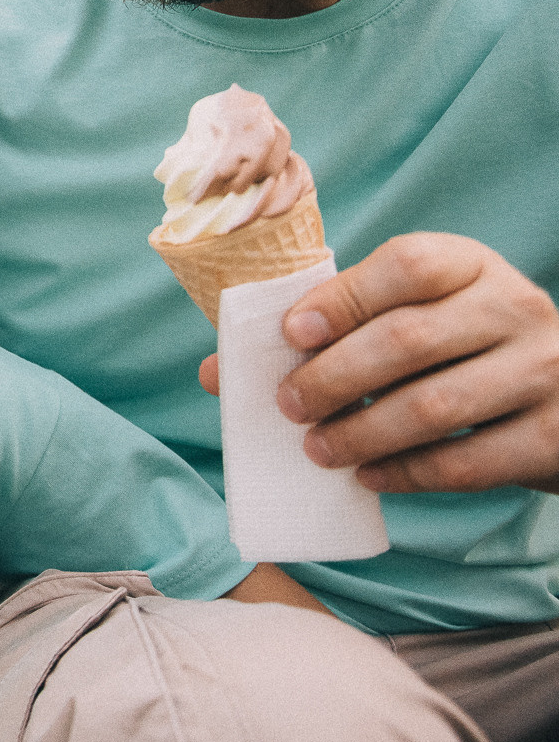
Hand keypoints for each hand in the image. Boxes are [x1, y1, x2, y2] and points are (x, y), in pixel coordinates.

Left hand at [270, 234, 558, 492]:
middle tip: (288, 405)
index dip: (342, 298)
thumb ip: (329, 332)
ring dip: (362, 433)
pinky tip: (369, 476)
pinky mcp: (553, 437)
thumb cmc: (462, 349)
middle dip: (334, 377)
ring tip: (317, 448)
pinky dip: (407, 473)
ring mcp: (543, 371)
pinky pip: (468, 462)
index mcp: (470, 265)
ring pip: (435, 406)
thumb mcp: (414, 317)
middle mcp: (514, 308)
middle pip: (410, 339)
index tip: (292, 333)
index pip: (406, 266)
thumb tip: (217, 372)